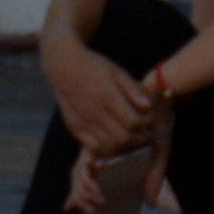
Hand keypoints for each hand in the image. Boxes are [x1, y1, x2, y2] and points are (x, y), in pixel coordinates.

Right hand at [42, 33, 157, 162]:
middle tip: (145, 135)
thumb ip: (133, 90)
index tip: (150, 122)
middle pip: (122, 139)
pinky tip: (113, 139)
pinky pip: (92, 146)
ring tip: (131, 138)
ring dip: (123, 146)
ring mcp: (83, 121)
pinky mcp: (74, 126)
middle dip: (138, 140)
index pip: (133, 122)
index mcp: (107, 97)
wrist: (63, 66)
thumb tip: (149, 107)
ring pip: (108, 146)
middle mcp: (94, 112)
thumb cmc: (94, 66)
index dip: (145, 125)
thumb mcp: (117, 72)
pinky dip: (106, 148)